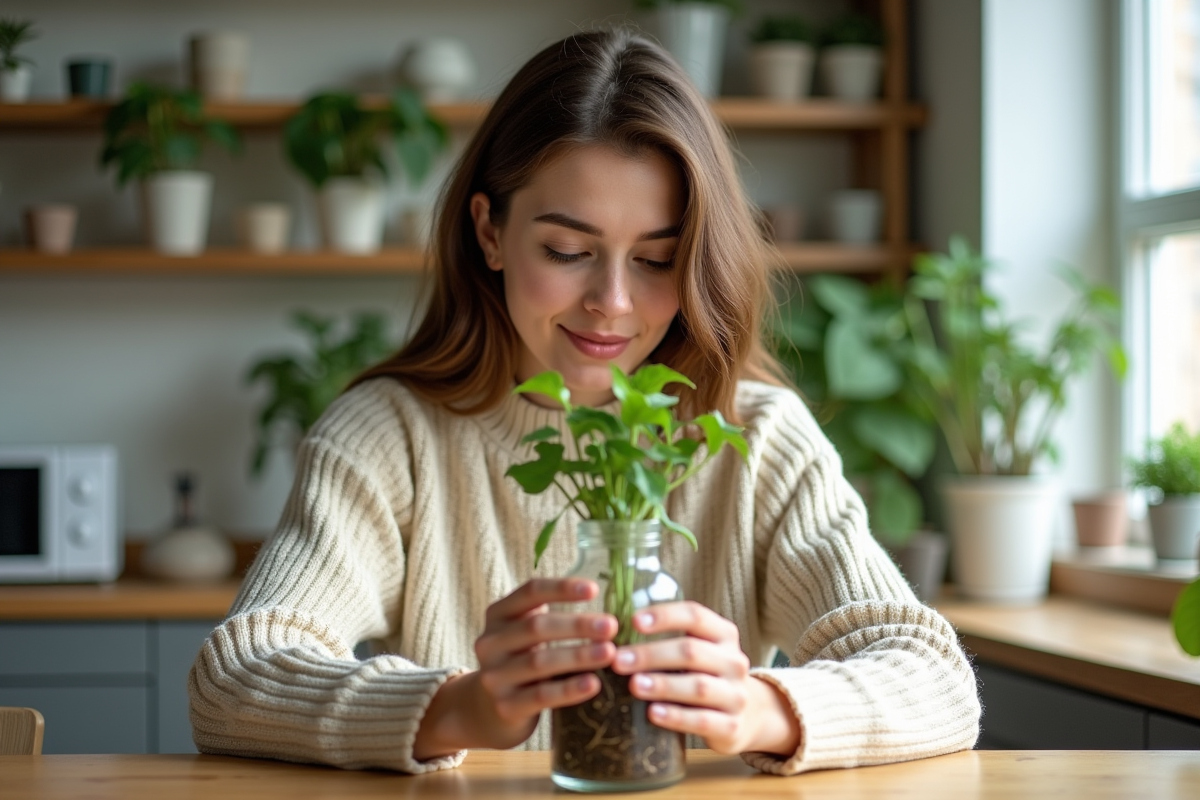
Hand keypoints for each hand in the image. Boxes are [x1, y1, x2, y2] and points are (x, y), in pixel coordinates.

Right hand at [413, 578, 616, 758]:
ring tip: (610, 653)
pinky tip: (593, 684)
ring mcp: (494, 676)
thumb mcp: (528, 633)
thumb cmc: (523, 661)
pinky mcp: (505, 706)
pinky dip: (569, 689)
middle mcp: (490, 642)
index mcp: (498, 614)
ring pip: (539, 662)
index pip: (530, 592)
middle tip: (611, 626)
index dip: (562, 588)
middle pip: (536, 627)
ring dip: (578, 656)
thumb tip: (604, 611)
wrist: (491, 709)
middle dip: (577, 625)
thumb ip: (553, 617)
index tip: (594, 589)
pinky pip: (541, 696)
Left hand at [610, 601, 801, 756]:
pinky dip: (676, 716)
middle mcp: (734, 661)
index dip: (664, 616)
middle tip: (618, 660)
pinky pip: (703, 720)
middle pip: (691, 652)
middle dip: (651, 654)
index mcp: (724, 634)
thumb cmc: (707, 676)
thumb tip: (613, 633)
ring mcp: (736, 694)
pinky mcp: (732, 726)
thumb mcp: (698, 652)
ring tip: (634, 685)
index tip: (633, 621)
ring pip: (698, 686)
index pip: (695, 615)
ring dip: (663, 685)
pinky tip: (653, 713)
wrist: (748, 717)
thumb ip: (668, 639)